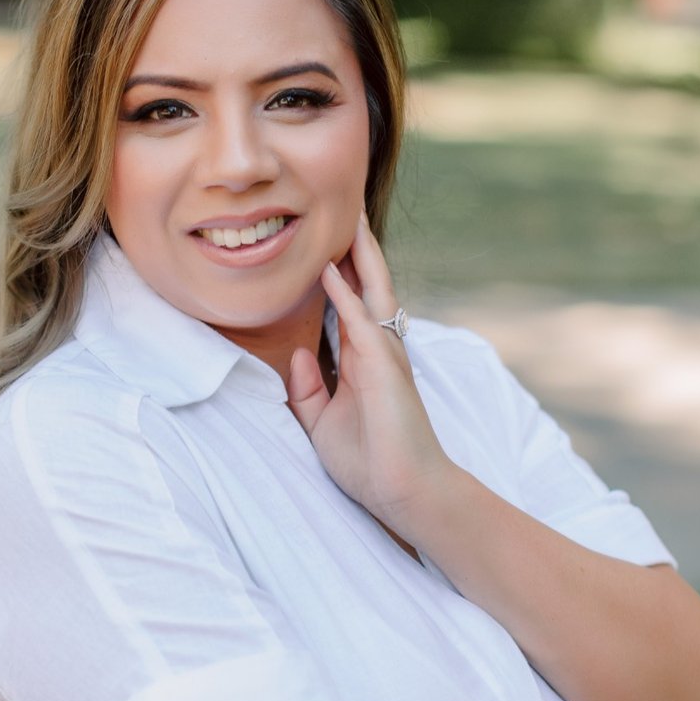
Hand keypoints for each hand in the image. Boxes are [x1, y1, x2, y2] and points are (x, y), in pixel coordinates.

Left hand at [286, 214, 448, 531]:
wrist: (403, 491)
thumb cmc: (369, 461)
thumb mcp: (322, 423)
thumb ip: (308, 389)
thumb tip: (295, 354)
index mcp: (363, 361)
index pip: (350, 306)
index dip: (341, 273)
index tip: (327, 241)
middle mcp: (378, 351)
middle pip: (368, 288)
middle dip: (357, 250)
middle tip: (346, 208)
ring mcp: (385, 357)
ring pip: (373, 294)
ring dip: (360, 256)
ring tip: (350, 217)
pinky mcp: (385, 370)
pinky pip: (361, 324)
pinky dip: (345, 296)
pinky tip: (329, 271)